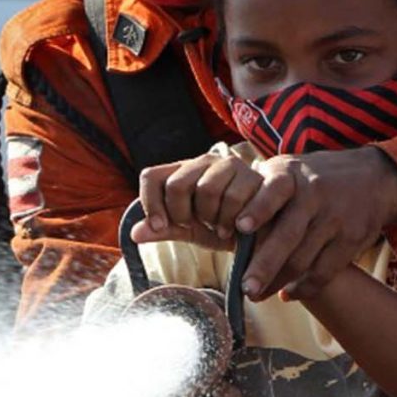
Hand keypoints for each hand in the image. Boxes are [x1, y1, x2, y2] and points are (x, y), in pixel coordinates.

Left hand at [134, 153, 266, 251]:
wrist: (262, 229)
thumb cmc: (221, 227)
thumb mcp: (190, 231)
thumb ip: (164, 230)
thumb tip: (134, 233)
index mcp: (181, 172)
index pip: (151, 176)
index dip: (150, 203)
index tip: (159, 226)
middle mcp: (202, 163)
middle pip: (177, 185)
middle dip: (183, 214)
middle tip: (196, 226)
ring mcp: (228, 165)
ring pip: (206, 190)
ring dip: (210, 217)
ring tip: (218, 227)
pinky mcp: (251, 175)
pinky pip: (233, 197)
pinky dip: (230, 220)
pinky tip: (234, 228)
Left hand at [233, 147, 396, 301]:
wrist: (374, 177)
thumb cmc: (315, 178)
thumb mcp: (290, 169)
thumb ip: (260, 189)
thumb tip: (221, 219)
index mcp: (292, 176)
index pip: (274, 191)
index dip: (257, 208)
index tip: (240, 227)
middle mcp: (314, 195)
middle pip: (288, 236)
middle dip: (265, 265)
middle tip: (246, 289)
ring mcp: (335, 218)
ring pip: (304, 259)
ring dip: (279, 282)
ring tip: (257, 295)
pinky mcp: (353, 238)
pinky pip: (325, 271)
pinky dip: (305, 287)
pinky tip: (287, 294)